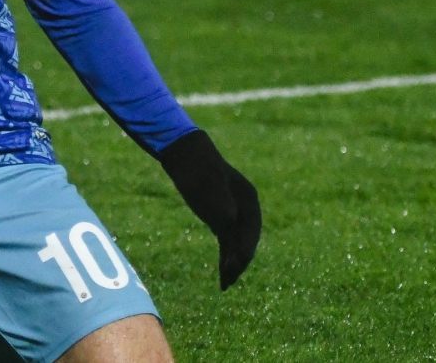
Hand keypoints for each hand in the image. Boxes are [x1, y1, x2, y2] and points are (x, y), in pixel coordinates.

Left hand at [157, 130, 260, 289]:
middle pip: (247, 240)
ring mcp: (234, 210)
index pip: (251, 233)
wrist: (184, 153)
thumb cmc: (196, 169)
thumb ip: (221, 207)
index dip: (243, 253)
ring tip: (225, 283)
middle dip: (239, 262)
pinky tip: (222, 266)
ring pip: (237, 241)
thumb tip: (230, 223)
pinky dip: (225, 252)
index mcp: (249, 199)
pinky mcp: (221, 213)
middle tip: (227, 282)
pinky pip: (227, 237)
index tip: (232, 269)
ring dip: (232, 261)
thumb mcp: (208, 188)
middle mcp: (245, 206)